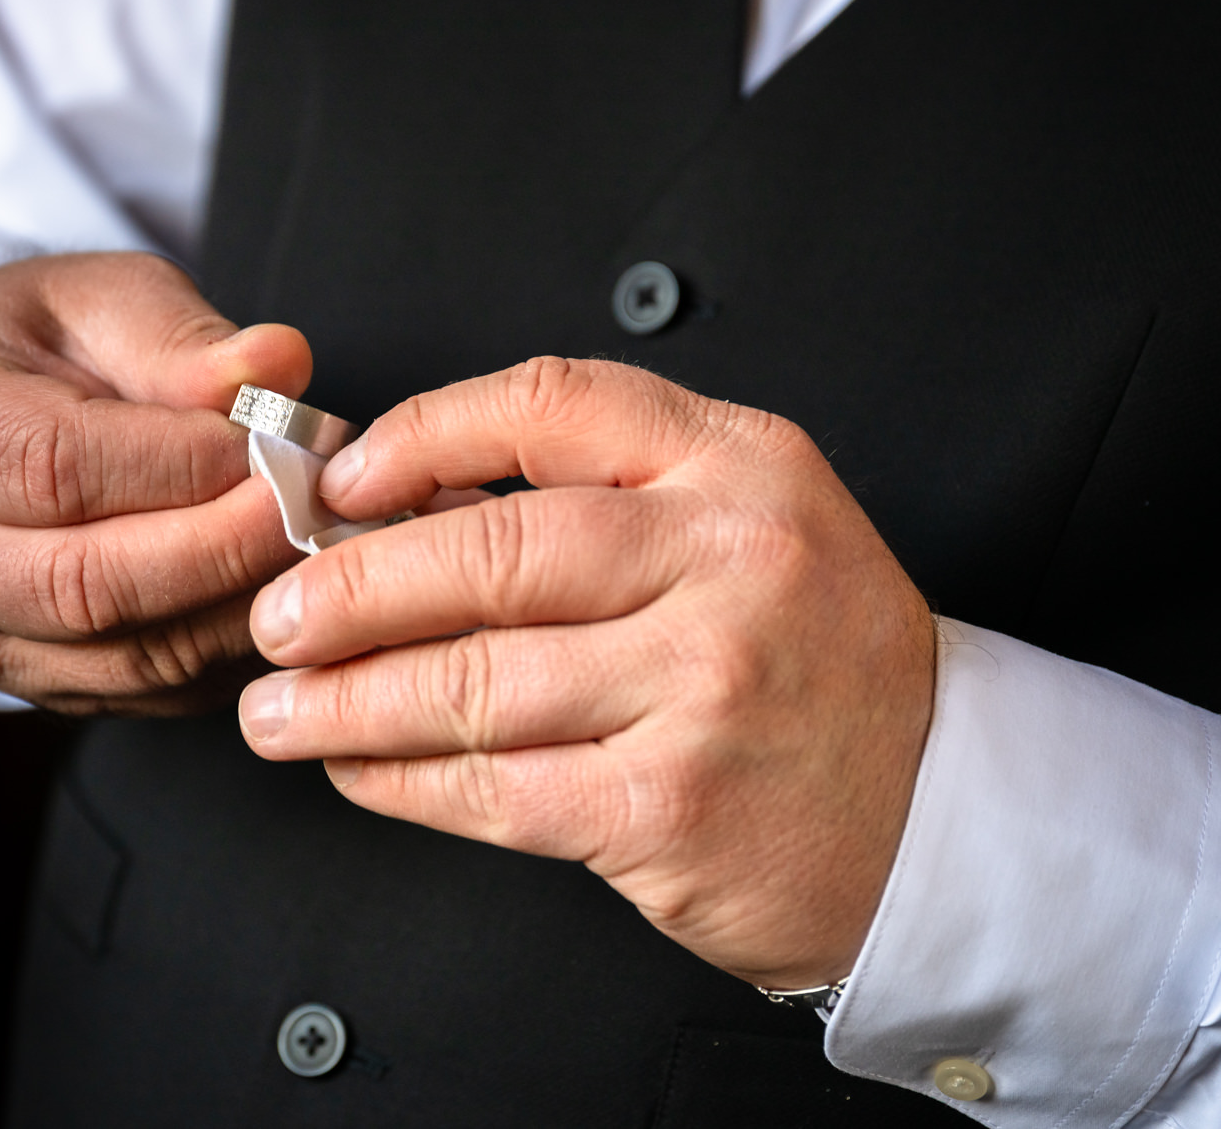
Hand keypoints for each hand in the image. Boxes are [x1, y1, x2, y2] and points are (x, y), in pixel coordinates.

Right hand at [0, 252, 309, 713]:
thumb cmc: (44, 344)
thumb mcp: (100, 297)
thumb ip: (182, 337)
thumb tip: (276, 366)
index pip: (57, 469)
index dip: (182, 464)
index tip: (277, 441)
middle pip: (84, 586)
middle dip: (222, 550)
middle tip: (314, 507)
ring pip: (128, 657)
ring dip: (240, 608)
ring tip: (316, 547)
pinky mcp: (42, 685)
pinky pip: (154, 692)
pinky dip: (234, 650)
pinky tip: (285, 594)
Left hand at [237, 358, 934, 987]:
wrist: (941, 815)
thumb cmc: (816, 662)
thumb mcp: (750, 526)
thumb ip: (604, 498)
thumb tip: (400, 509)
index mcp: (742, 466)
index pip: (552, 404)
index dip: (422, 434)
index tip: (344, 482)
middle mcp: (729, 561)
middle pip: (492, 550)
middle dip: (352, 586)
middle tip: (279, 613)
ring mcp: (704, 688)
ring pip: (473, 681)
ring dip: (347, 697)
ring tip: (281, 706)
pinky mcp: (672, 810)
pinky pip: (495, 787)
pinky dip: (402, 780)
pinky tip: (358, 768)